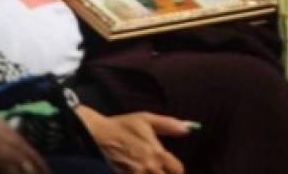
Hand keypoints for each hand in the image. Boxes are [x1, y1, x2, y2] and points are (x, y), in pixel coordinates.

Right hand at [75, 106, 189, 173]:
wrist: (100, 135)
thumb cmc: (125, 126)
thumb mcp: (147, 119)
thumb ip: (169, 125)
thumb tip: (188, 128)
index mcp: (157, 153)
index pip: (178, 170)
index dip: (177, 170)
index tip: (172, 167)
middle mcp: (149, 167)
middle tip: (161, 169)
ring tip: (151, 170)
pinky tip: (141, 171)